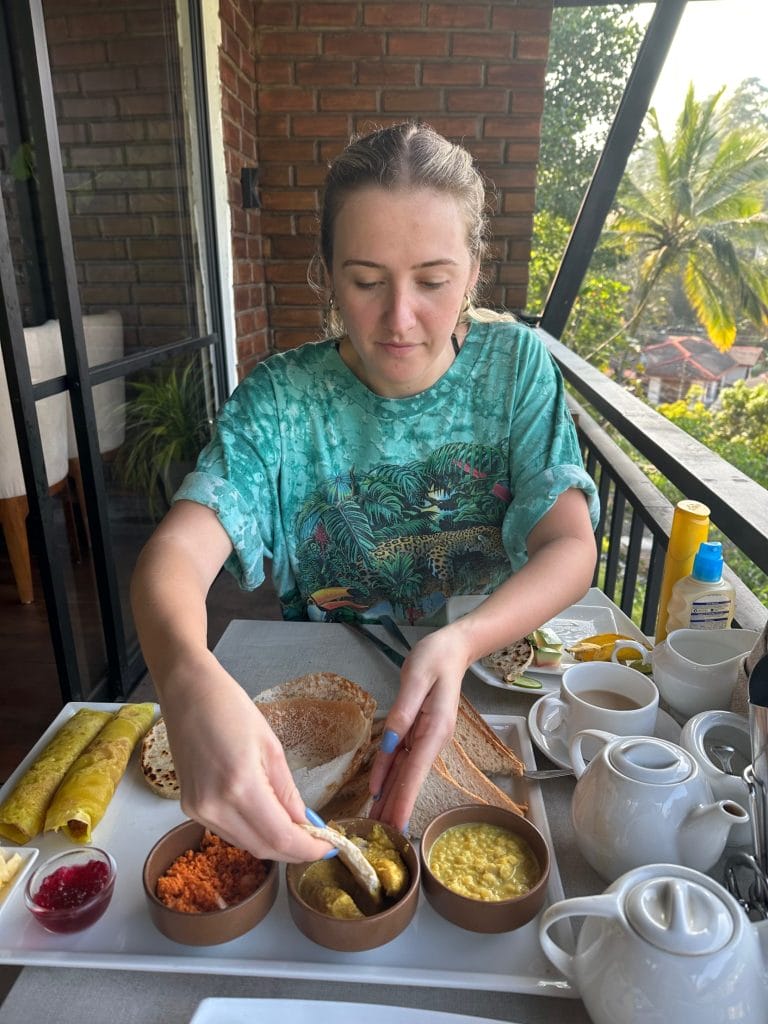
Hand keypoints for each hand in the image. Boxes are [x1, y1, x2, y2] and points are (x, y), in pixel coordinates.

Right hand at [160, 657, 332, 862]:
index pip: (280, 837)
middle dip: (293, 850)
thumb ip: (287, 791)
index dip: (307, 849)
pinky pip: (228, 832)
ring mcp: (198, 810)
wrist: (187, 693)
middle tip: (317, 841)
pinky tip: (267, 819)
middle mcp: (215, 807)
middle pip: (262, 848)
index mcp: (240, 786)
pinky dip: (252, 833)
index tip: (329, 847)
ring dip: (273, 843)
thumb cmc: (231, 708)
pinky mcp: (189, 808)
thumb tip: (305, 823)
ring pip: (245, 844)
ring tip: (297, 829)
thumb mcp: (271, 746)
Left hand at [368, 626, 469, 831]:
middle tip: (378, 838)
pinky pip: (401, 758)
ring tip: (375, 824)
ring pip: (405, 773)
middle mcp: (433, 739)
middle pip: (410, 779)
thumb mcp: (416, 677)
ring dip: (390, 798)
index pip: (415, 771)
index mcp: (435, 728)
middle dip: (395, 808)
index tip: (395, 826)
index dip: (403, 799)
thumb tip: (391, 743)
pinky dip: (389, 777)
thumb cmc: (434, 657)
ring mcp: (427, 737)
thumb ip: (403, 711)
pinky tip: (378, 794)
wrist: (452, 648)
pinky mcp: (419, 732)